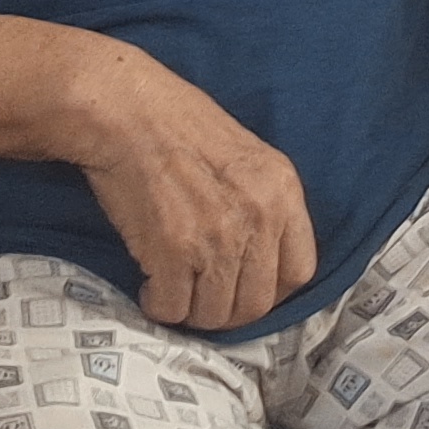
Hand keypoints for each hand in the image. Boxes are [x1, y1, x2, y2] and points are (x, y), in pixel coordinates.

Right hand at [62, 40, 318, 332]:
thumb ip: (263, 207)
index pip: (300, 272)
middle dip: (226, 309)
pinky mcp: (173, 252)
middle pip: (256, 305)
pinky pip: (173, 309)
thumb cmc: (179, 128)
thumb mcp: (248, 159)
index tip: (244, 287)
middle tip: (200, 295)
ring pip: (215, 315)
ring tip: (174, 287)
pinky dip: (159, 305)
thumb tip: (260, 264)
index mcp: (283, 191)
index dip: (271, 289)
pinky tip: (151, 283)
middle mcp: (259, 218)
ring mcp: (218, 238)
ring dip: (191, 311)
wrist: (127, 113)